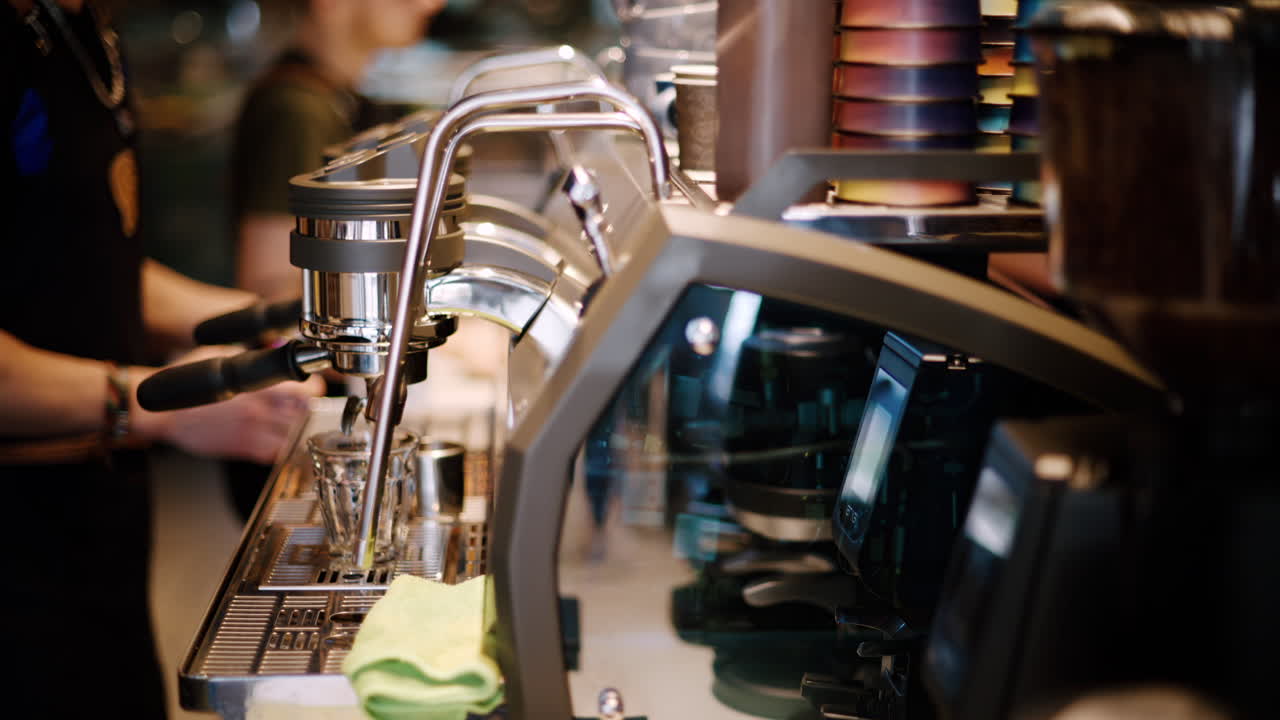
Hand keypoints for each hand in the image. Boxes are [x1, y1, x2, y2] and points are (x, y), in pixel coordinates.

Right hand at [131, 347, 325, 463]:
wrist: (166, 416)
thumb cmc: (192, 388)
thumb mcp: (221, 357)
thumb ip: (250, 355)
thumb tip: (276, 346)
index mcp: (256, 387)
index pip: (304, 391)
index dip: (314, 389)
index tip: (314, 387)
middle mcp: (259, 411)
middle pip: (305, 414)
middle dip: (313, 409)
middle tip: (310, 406)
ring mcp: (254, 433)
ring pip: (295, 435)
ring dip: (302, 428)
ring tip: (298, 422)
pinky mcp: (245, 449)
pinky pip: (277, 453)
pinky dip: (286, 448)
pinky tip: (284, 439)